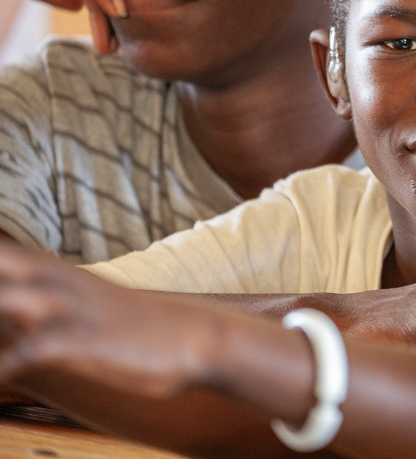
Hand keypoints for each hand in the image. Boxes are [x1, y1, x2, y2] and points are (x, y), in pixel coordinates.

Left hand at [0, 242, 276, 399]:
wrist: (198, 337)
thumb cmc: (141, 327)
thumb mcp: (93, 303)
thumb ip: (54, 298)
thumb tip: (24, 310)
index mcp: (60, 273)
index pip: (6, 253)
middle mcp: (61, 286)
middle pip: (4, 264)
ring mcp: (74, 313)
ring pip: (9, 299)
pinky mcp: (86, 344)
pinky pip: (32, 350)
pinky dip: (6, 362)